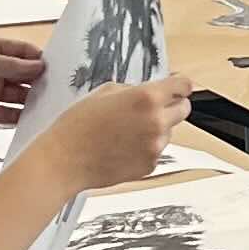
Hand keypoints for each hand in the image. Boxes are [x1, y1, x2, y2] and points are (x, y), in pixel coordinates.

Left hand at [0, 36, 46, 128]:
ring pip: (17, 96)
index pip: (20, 52)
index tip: (51, 67)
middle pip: (22, 75)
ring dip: (30, 100)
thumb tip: (35, 65)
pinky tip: (30, 118)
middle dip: (37, 80)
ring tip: (45, 104)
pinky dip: (19, 117)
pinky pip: (7, 114)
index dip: (36, 59)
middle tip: (54, 87)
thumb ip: (8, 64)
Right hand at [51, 80, 193, 193]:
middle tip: (153, 106)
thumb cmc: (76, 127)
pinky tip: (122, 146)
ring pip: (169, 131)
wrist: (64, 160)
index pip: (184, 85)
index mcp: (146, 98)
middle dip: (172, 105)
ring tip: (125, 130)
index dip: (179, 84)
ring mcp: (155, 146)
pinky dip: (146, 147)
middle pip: (184, 109)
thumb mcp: (104, 92)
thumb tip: (150, 91)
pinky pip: (157, 150)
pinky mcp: (150, 165)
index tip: (176, 85)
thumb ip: (133, 89)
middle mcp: (156, 122)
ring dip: (156, 128)